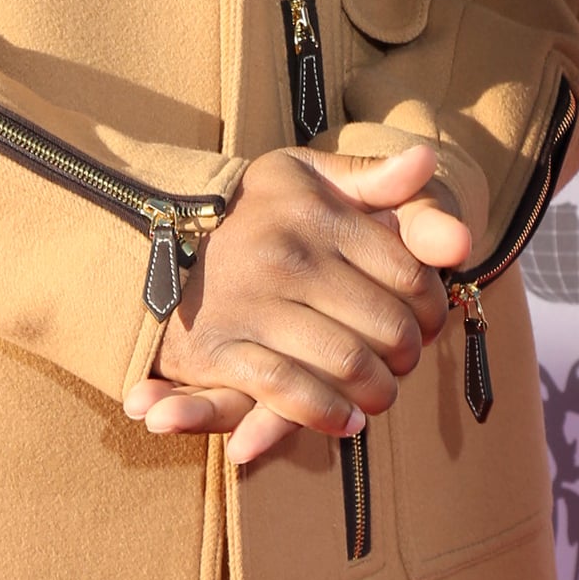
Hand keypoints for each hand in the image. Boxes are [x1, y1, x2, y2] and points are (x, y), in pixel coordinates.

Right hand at [123, 144, 474, 464]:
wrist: (146, 235)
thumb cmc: (251, 210)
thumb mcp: (306, 178)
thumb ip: (372, 176)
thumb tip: (426, 160)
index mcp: (316, 213)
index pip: (410, 274)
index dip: (432, 307)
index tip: (427, 321)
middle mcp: (287, 255)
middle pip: (388, 326)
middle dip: (408, 356)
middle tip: (402, 363)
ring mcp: (252, 304)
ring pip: (347, 364)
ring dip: (377, 392)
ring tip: (378, 394)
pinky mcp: (218, 349)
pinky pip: (289, 391)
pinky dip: (326, 412)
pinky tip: (346, 419)